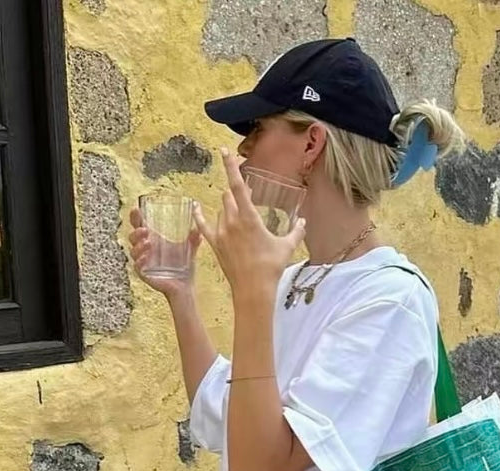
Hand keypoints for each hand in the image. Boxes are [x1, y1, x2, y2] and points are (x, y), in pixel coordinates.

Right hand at [128, 207, 201, 297]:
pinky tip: (145, 258)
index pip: (139, 226)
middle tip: (145, 230)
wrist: (185, 286)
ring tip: (149, 243)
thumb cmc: (183, 267)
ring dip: (138, 246)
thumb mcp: (189, 250)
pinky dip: (139, 261)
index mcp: (153, 240)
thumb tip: (198, 229)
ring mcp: (144, 262)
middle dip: (136, 232)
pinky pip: (137, 267)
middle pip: (132, 237)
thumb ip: (193, 239)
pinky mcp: (145, 274)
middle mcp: (145, 250)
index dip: (136, 217)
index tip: (136, 209)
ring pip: (133, 251)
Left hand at [194, 149, 305, 298]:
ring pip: (221, 210)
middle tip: (245, 196)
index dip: (231, 166)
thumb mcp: (286, 247)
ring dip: (228, 208)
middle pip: (228, 197)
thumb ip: (296, 232)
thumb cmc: (271, 268)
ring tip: (239, 216)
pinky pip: (203, 225)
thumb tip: (304, 222)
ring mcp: (221, 233)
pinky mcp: (215, 245)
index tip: (224, 151)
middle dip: (236, 193)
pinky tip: (195, 207)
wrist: (253, 290)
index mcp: (249, 217)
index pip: (238, 185)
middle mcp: (232, 221)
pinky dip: (199, 215)